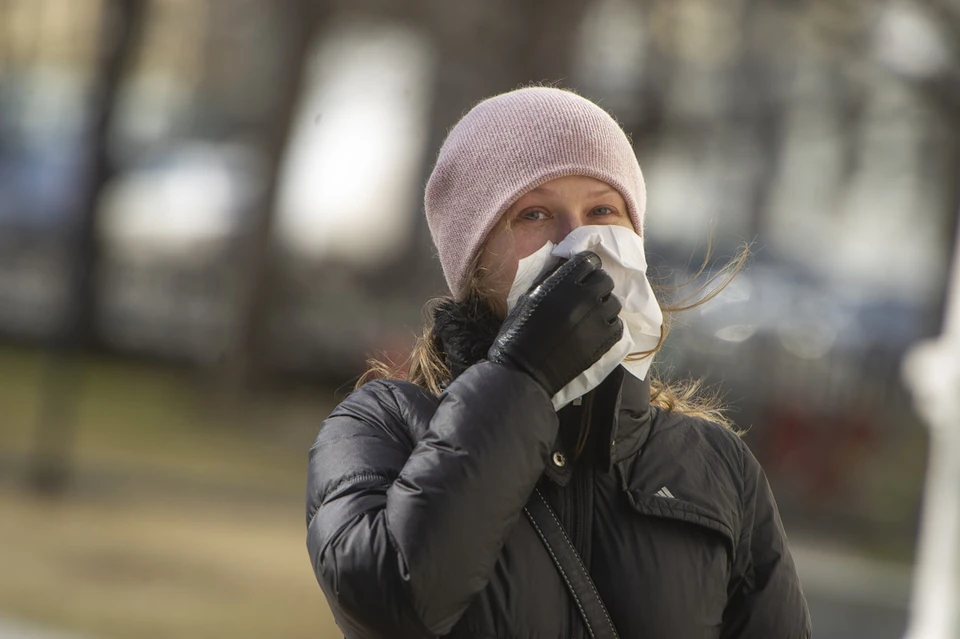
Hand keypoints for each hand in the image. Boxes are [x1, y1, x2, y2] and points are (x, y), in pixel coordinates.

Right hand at [487, 251, 622, 396]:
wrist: (525, 372)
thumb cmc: (518, 335)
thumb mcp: (528, 299)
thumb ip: (550, 282)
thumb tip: (565, 270)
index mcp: (562, 284)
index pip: (589, 261)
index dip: (587, 266)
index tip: (583, 275)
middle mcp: (583, 298)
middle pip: (605, 280)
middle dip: (597, 285)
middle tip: (588, 297)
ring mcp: (596, 320)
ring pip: (614, 302)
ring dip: (604, 307)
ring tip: (592, 317)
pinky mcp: (604, 341)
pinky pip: (617, 325)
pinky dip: (609, 326)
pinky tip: (596, 331)